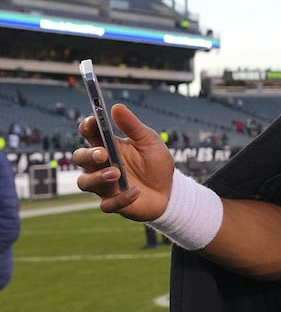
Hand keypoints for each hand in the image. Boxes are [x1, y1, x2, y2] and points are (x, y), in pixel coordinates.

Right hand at [72, 103, 174, 220]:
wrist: (170, 190)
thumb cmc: (156, 163)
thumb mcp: (149, 141)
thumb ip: (133, 126)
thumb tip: (117, 107)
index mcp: (107, 145)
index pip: (89, 133)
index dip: (88, 126)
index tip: (93, 121)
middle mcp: (101, 165)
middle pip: (79, 157)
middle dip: (88, 155)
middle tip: (102, 154)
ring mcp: (104, 185)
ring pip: (85, 182)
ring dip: (98, 177)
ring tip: (116, 173)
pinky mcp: (113, 203)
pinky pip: (108, 204)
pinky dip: (121, 198)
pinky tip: (136, 191)